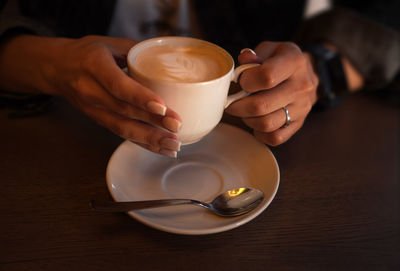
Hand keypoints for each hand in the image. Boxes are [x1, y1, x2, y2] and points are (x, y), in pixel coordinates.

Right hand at [0, 35, 181, 156]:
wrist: (57, 68)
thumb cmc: (88, 53)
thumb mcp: (111, 43)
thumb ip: (139, 51)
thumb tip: (171, 60)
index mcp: (95, 65)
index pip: (118, 85)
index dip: (140, 98)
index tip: (162, 107)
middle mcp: (91, 90)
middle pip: (124, 111)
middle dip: (153, 122)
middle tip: (177, 127)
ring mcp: (93, 109)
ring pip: (122, 128)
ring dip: (150, 140)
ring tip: (173, 145)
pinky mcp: (98, 120)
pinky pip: (121, 134)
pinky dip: (143, 143)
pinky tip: (162, 149)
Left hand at [225, 41, 318, 145]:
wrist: (307, 74)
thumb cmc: (281, 61)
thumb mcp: (269, 50)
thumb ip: (253, 55)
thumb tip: (244, 59)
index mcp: (294, 62)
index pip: (266, 77)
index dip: (246, 81)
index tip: (241, 80)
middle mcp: (301, 86)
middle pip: (261, 105)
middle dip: (238, 105)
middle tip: (232, 102)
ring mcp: (302, 108)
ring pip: (265, 124)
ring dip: (247, 119)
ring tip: (244, 110)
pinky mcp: (298, 124)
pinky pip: (274, 138)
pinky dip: (260, 133)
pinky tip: (256, 121)